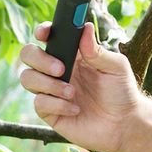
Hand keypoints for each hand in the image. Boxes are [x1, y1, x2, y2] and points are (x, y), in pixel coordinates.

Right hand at [17, 22, 142, 151]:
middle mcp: (58, 70)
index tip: (44, 34)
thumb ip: (97, 50)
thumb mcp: (115, 67)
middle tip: (61, 69)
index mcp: (72, 55)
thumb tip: (85, 26)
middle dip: (39, 59)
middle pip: (28, 55)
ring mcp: (51, 91)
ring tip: (72, 92)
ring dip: (48, 84)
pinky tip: (76, 109)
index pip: (48, 38)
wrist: (124, 125)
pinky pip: (39, 103)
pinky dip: (57, 104)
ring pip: (28, 78)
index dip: (42, 32)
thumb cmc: (122, 92)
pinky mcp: (50, 111)